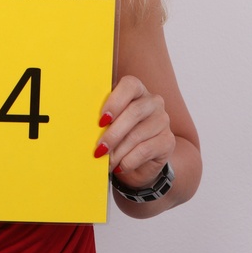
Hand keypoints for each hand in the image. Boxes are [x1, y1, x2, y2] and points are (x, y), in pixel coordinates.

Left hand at [95, 75, 174, 189]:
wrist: (137, 161)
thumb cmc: (118, 136)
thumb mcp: (108, 123)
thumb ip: (101, 117)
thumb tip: (84, 124)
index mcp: (136, 90)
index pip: (129, 85)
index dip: (114, 102)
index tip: (101, 120)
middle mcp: (153, 102)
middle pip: (134, 112)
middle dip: (113, 133)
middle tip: (99, 149)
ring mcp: (162, 121)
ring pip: (137, 134)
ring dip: (118, 151)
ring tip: (106, 162)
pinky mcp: (167, 141)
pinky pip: (145, 150)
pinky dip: (128, 161)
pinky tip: (119, 166)